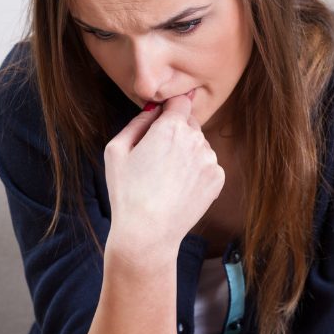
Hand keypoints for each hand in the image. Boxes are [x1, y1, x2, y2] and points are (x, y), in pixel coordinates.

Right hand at [104, 94, 224, 259]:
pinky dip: (196, 173)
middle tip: (157, 158)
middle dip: (176, 132)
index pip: (179, 101)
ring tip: (166, 178)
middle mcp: (196, 139)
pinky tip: (178, 188)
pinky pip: (208, 166)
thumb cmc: (126, 192)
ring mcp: (210, 160)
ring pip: (199, 146)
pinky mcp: (217, 179)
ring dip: (187, 153)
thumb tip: (153, 109)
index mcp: (170, 127)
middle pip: (190, 123)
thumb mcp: (116, 150)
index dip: (169, 108)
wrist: (147, 232)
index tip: (161, 120)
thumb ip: (137, 122)